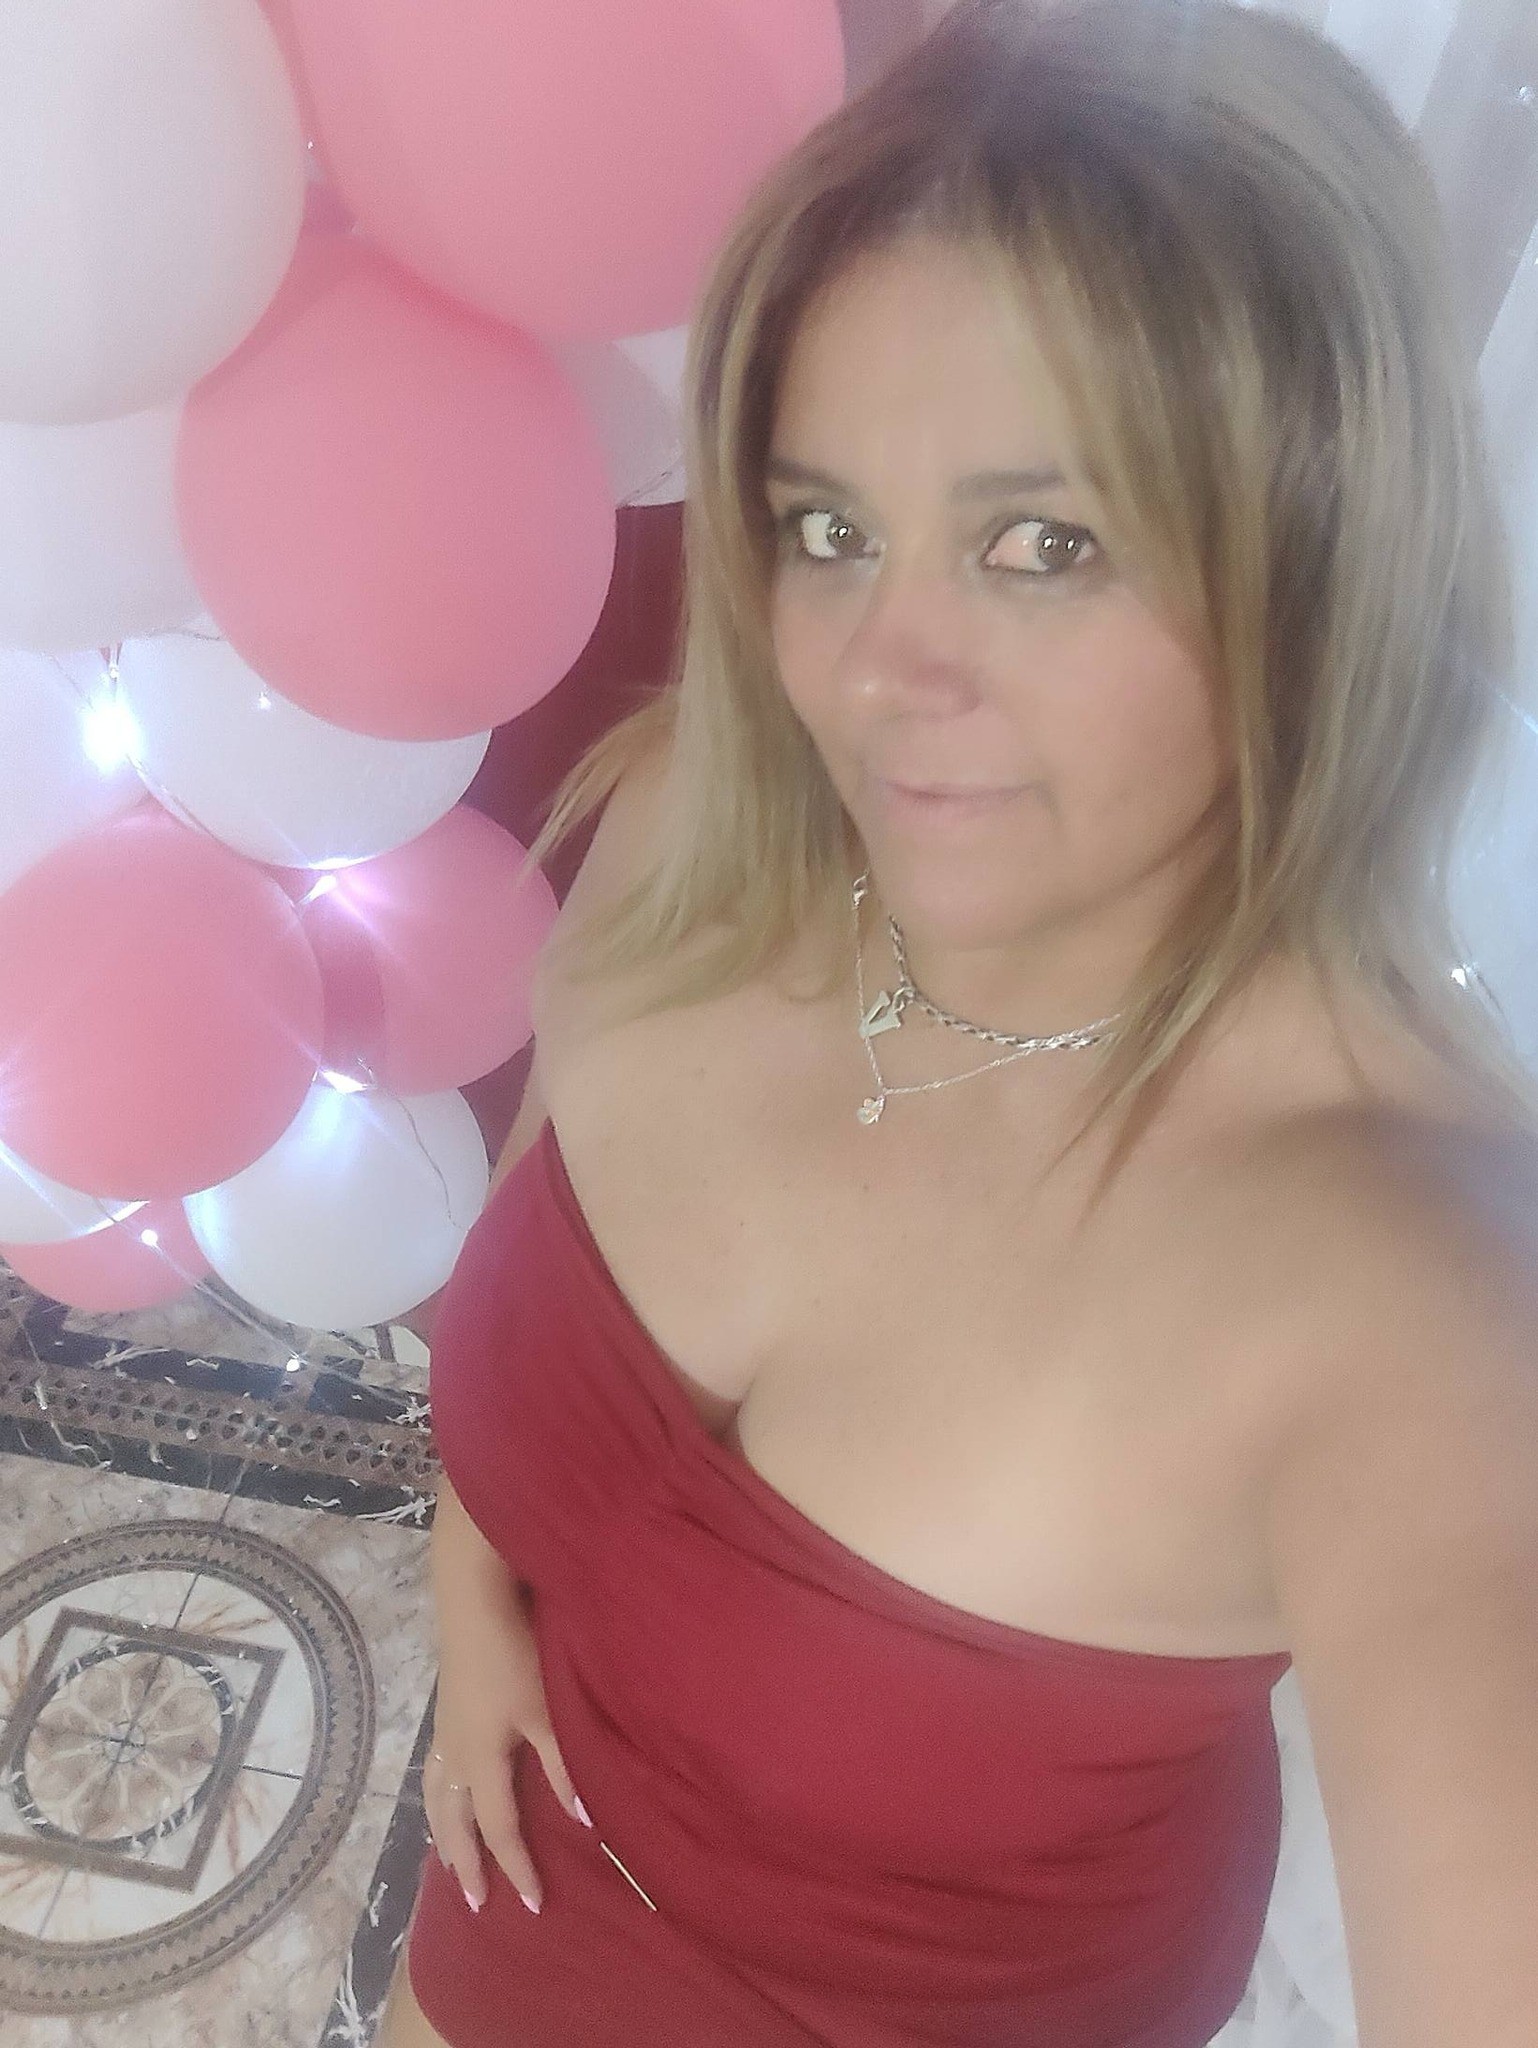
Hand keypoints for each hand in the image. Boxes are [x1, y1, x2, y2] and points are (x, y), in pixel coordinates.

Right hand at [423, 1569, 590, 1915]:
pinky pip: (433, 1775)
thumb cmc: (514, 1654)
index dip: (517, 1867)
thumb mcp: (545, 1710)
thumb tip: (582, 1821)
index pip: (500, 1828)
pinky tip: (442, 1796)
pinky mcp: (444, 1712)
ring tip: (449, 1861)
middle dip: (467, 1864)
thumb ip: (562, 1765)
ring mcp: (444, 1733)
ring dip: (444, 1836)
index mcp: (482, 1761)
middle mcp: (455, 1755)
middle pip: (456, 1823)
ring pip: (436, 1800)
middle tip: (475, 1902)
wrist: (473, 1602)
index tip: (532, 1905)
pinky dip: (436, 1801)